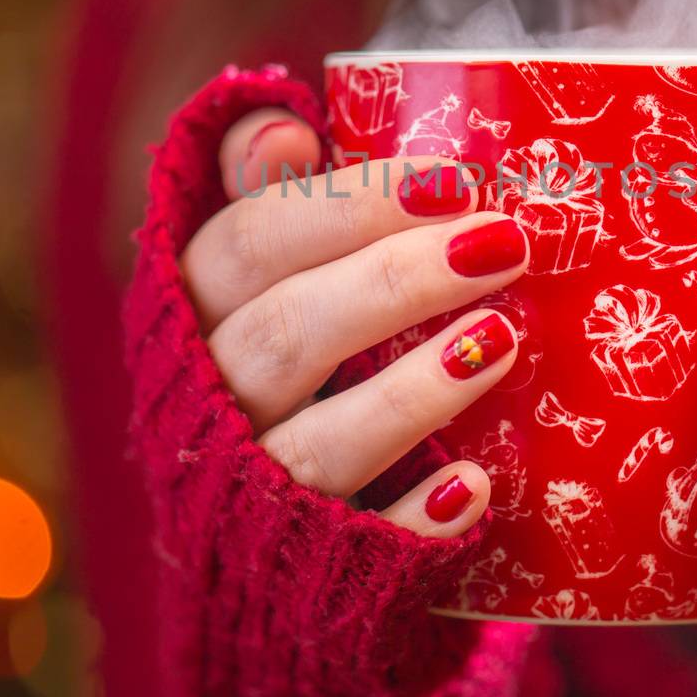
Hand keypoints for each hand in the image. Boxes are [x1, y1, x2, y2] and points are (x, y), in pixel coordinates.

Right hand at [182, 107, 529, 536]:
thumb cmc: (276, 352)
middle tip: (504, 241)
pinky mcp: (304, 566)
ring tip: (499, 339)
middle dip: (395, 281)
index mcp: (193, 312)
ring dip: (409, 393)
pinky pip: (356, 545)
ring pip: (315, 443)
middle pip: (285, 333)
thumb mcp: (256, 270)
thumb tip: (284, 130)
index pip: (251, 243)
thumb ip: (266, 192)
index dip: (347, 205)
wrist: (249, 533)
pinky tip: (472, 484)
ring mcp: (253, 489)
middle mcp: (208, 401)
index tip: (453, 178)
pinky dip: (411, 515)